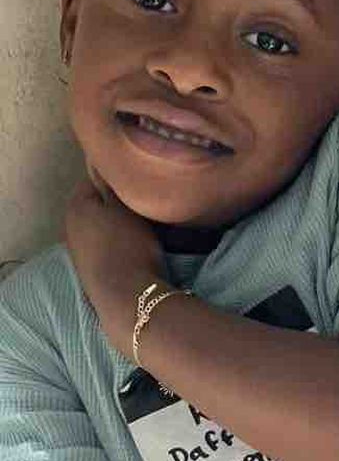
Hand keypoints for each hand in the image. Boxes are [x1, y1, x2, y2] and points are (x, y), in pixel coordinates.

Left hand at [63, 162, 162, 354]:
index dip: (117, 175)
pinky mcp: (89, 266)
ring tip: (146, 219)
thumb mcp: (127, 208)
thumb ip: (117, 186)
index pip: (94, 177)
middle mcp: (70, 225)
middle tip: (146, 197)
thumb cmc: (127, 245)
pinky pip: (105, 241)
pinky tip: (136, 242)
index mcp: (76, 205)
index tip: (139, 178)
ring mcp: (78, 248)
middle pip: (97, 202)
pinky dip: (118, 238)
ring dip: (119, 220)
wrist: (125, 294)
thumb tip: (109, 166)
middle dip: (118, 199)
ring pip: (102, 223)